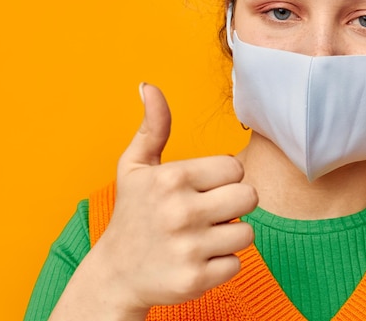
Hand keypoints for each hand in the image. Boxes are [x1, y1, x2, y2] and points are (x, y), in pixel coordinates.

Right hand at [92, 83, 257, 313]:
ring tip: (201, 236)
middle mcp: (181, 211)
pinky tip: (197, 259)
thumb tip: (149, 86)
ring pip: (247, 232)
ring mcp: (189, 247)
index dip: (224, 179)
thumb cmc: (132, 214)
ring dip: (229, 235)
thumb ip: (153, 127)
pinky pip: (237, 263)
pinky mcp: (196, 280)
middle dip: (233, 204)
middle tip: (208, 212)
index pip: (236, 169)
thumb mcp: (135, 167)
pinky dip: (222, 263)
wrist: (115, 274)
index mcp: (172, 178)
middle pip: (249, 197)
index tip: (203, 188)